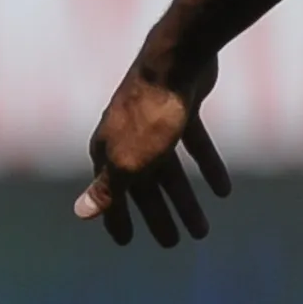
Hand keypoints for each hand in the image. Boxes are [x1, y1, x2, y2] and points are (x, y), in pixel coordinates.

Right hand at [76, 55, 229, 247]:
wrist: (177, 60)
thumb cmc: (149, 115)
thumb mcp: (128, 160)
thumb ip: (108, 189)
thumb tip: (80, 213)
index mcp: (109, 150)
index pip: (110, 193)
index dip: (117, 218)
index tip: (126, 242)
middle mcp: (127, 136)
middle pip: (144, 185)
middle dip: (159, 216)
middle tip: (175, 243)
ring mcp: (154, 121)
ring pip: (170, 170)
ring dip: (185, 200)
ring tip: (202, 229)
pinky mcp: (181, 107)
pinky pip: (193, 145)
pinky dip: (207, 167)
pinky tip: (222, 190)